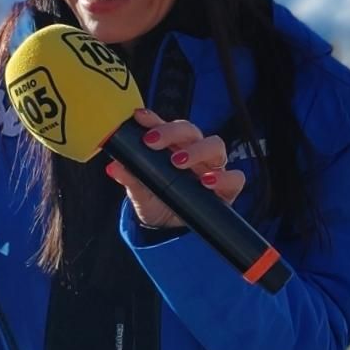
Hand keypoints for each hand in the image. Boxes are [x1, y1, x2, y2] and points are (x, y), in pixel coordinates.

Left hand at [105, 109, 246, 229]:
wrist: (170, 231)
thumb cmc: (157, 203)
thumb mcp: (140, 193)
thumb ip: (130, 178)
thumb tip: (114, 167)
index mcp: (172, 147)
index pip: (166, 126)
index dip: (154, 118)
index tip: (140, 117)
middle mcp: (194, 152)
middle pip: (191, 130)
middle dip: (172, 132)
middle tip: (153, 142)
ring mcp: (213, 168)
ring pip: (215, 145)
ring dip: (197, 150)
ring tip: (178, 162)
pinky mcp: (228, 187)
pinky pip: (235, 177)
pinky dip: (223, 177)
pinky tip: (207, 182)